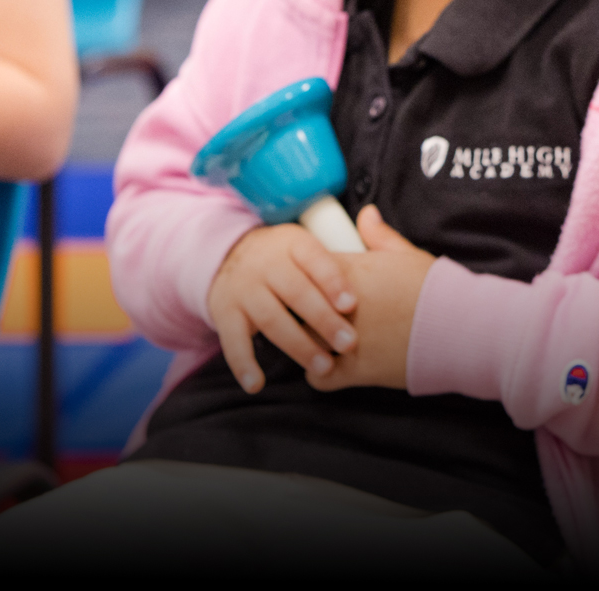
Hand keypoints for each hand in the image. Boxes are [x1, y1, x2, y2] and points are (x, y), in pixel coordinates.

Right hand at [206, 223, 358, 391]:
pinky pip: (233, 341)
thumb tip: (373, 215)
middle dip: (324, 320)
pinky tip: (257, 384)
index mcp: (293, 244)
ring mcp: (245, 289)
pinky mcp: (225, 313)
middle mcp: (267, 264)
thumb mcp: (308, 242)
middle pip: (297, 292)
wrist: (227, 256)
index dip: (333, 282)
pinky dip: (243, 364)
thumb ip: (344, 240)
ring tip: (324, 367)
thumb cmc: (286, 258)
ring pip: (272, 319)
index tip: (353, 304)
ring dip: (298, 346)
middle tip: (350, 344)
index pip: (315, 260)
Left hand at [313, 206, 434, 392]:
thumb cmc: (434, 288)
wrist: (458, 328)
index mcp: (344, 274)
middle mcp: (334, 307)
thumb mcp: (406, 255)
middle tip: (315, 313)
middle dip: (303, 310)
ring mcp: (340, 341)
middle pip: (295, 307)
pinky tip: (333, 368)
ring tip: (322, 342)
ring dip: (309, 342)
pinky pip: (316, 377)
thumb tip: (365, 213)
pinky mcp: (351, 372)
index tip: (318, 284)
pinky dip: (321, 374)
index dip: (308, 279)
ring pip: (300, 343)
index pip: (302, 271)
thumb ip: (379, 236)